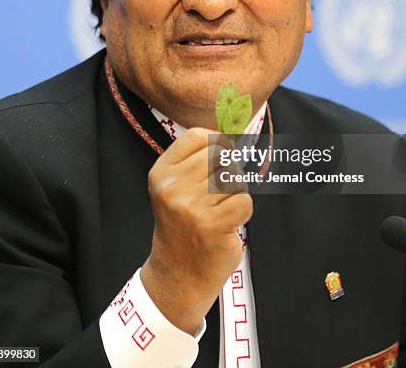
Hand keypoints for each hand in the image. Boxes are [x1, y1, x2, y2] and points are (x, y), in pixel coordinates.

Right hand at [141, 127, 252, 334]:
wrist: (177, 275)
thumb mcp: (175, 186)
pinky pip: (244, 201)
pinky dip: (242, 212)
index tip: (219, 159)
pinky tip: (226, 223)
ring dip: (236, 193)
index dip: (217, 142)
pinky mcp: (212, 226)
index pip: (198, 135)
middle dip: (229, 170)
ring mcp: (191, 207)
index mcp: (161, 172)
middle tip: (219, 192)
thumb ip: (196, 158)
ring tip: (220, 209)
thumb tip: (231, 131)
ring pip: (235, 177)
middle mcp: (172, 187)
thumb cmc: (183, 224)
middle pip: (221, 154)